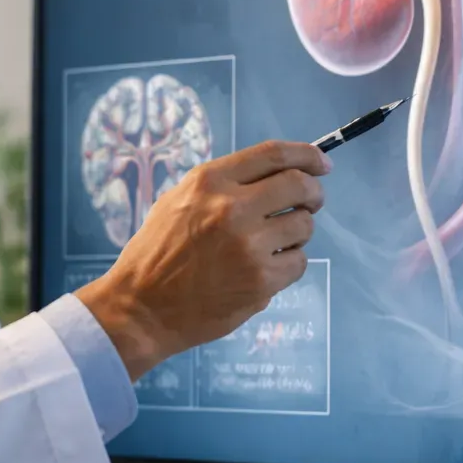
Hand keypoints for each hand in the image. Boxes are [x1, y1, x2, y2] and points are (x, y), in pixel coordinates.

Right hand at [76, 140, 329, 380]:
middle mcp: (232, 208)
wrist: (142, 308)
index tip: (321, 163)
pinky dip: (288, 264)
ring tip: (273, 243)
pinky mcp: (261, 281)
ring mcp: (249, 246)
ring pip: (304, 225)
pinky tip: (264, 269)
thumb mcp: (176, 201)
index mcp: (209, 182)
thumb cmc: (156, 253)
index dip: (306, 155)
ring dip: (297, 232)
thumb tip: (273, 175)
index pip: (273, 154)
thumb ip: (222, 185)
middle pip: (300, 185)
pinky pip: (298, 262)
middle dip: (314, 192)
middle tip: (311, 202)